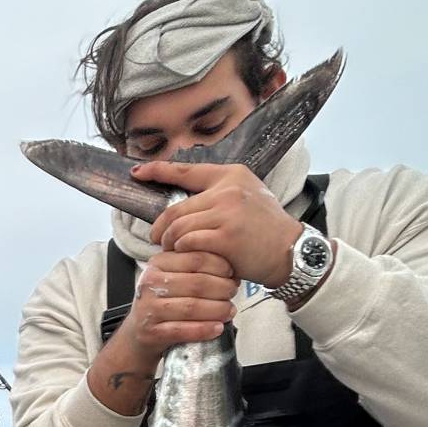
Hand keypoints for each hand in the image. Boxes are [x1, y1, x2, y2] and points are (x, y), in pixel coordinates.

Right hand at [87, 251, 235, 415]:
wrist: (137, 333)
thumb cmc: (163, 302)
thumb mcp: (172, 276)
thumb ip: (194, 267)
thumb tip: (231, 267)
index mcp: (158, 263)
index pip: (196, 258)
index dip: (220, 265)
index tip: (232, 274)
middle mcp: (150, 283)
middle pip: (197, 283)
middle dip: (222, 288)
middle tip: (233, 293)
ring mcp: (149, 309)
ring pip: (192, 307)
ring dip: (217, 310)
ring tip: (229, 311)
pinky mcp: (151, 332)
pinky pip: (182, 330)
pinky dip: (204, 330)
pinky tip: (217, 328)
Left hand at [133, 160, 302, 287]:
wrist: (289, 250)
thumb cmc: (265, 229)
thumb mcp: (247, 197)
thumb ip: (218, 195)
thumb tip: (184, 203)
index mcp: (231, 175)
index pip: (185, 171)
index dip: (157, 170)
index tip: (137, 172)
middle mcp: (228, 189)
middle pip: (176, 208)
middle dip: (160, 227)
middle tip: (155, 238)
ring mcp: (227, 212)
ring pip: (179, 226)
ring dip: (169, 242)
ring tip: (171, 250)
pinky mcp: (226, 236)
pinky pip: (189, 242)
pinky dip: (182, 251)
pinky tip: (185, 256)